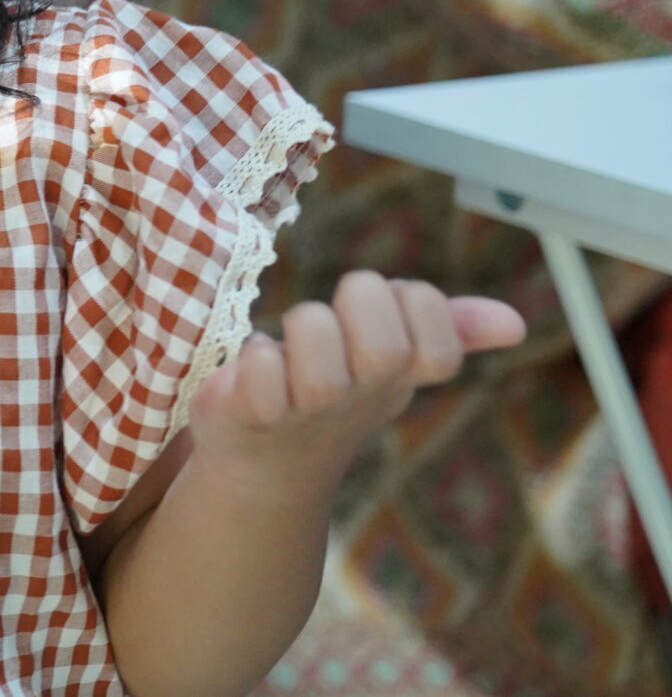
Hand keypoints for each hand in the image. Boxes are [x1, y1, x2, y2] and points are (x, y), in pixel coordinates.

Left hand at [186, 270, 526, 484]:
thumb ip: (448, 330)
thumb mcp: (394, 361)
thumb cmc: (333, 392)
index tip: (389, 303)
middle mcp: (359, 396)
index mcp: (399, 376)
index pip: (440, 343)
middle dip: (360, 304)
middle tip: (337, 312)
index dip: (418, 306)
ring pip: (321, 369)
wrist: (264, 464)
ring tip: (288, 338)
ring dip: (305, 330)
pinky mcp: (252, 413)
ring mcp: (307, 410)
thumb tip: (516, 322)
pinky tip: (255, 357)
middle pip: (385, 349)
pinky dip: (259, 358)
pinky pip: (263, 379)